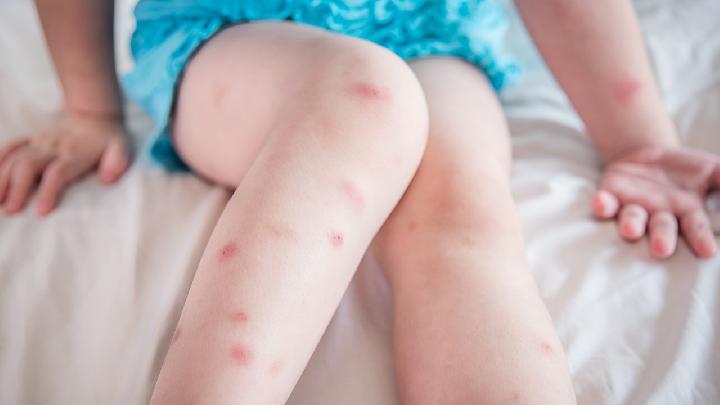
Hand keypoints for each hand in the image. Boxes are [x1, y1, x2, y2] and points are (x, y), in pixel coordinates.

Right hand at [0, 112, 129, 215]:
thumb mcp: (121, 149)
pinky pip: (11, 147)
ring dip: (3, 178)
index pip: (58, 173)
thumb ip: (117, 162)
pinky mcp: (32, 140)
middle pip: (29, 166)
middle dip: (18, 188)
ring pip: (15, 158)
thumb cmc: (109, 140)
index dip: (50, 191)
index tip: (41, 211)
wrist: (94, 115)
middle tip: (10, 210)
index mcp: (75, 154)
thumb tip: (108, 180)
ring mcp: (40, 143)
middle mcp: (53, 148)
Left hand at [592, 146, 719, 258]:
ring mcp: (634, 208)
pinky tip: (601, 203)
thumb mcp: (713, 170)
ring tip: (629, 231)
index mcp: (686, 213)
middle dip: (661, 239)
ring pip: (632, 220)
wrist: (646, 156)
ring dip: (630, 226)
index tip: (707, 251)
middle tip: (661, 249)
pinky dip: (602, 205)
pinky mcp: (611, 196)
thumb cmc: (685, 170)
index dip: (700, 239)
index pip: (696, 228)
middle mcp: (659, 215)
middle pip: (661, 230)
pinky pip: (605, 204)